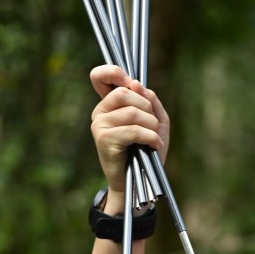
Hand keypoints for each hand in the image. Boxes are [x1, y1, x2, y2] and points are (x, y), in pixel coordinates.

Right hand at [90, 64, 169, 198]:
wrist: (139, 181)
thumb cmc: (146, 151)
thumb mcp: (155, 121)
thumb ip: (150, 100)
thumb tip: (136, 84)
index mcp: (108, 104)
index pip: (99, 76)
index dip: (114, 72)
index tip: (132, 84)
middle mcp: (100, 112)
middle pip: (125, 93)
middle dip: (147, 108)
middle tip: (153, 125)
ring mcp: (99, 125)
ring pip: (132, 112)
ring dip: (151, 125)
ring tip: (156, 138)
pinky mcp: (104, 140)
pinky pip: (133, 130)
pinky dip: (150, 137)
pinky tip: (155, 145)